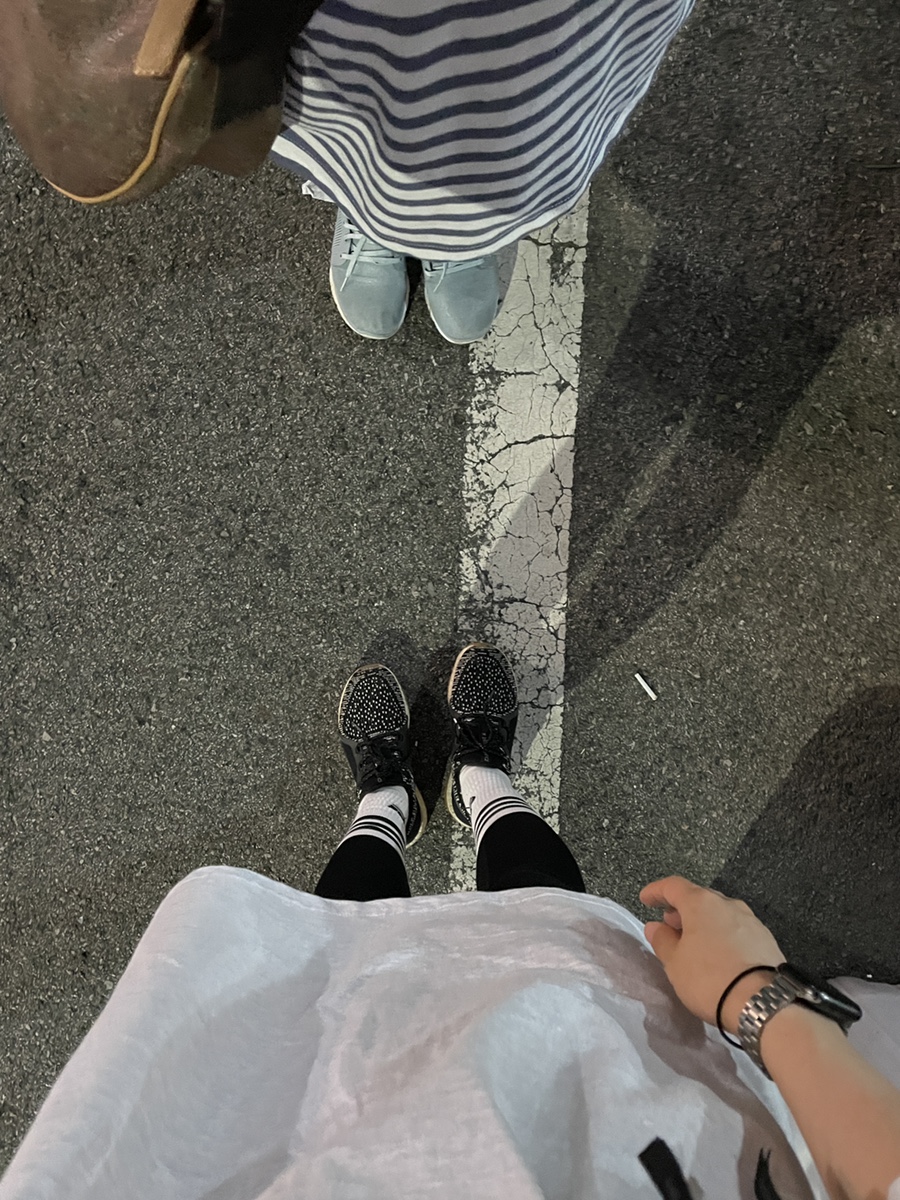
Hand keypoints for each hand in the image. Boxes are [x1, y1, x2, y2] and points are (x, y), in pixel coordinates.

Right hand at [639, 875, 784, 1033]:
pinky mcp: (767, 940)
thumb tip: (656, 927)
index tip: (645, 899)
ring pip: (720, 913)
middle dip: (682, 909)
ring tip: (694, 942)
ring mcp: (751, 920)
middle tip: (670, 925)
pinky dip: (723, 935)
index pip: (673, 886)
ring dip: (704, 922)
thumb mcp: (675, 963)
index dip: (657, 891)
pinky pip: (737, 930)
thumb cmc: (709, 978)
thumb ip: (663, 941)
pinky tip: (720, 954)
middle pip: (699, 898)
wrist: (763, 1002)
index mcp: (701, 903)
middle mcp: (728, 904)